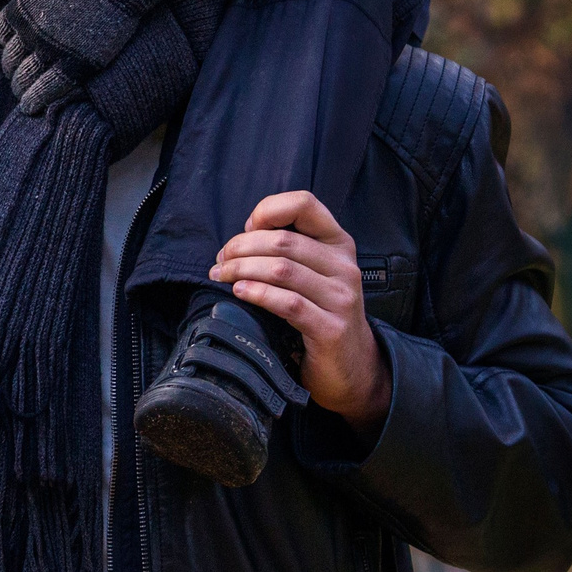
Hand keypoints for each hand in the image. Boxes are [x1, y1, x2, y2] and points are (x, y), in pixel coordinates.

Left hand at [210, 191, 388, 433]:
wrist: (350, 367)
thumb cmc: (319, 313)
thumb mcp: (311, 273)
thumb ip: (288, 248)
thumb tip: (246, 232)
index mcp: (339, 243)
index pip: (304, 204)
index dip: (268, 210)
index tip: (246, 229)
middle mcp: (344, 266)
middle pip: (282, 240)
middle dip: (240, 247)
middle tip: (220, 262)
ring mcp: (341, 297)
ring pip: (281, 269)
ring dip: (241, 269)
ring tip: (221, 276)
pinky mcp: (331, 328)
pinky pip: (287, 303)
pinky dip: (256, 294)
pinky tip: (239, 292)